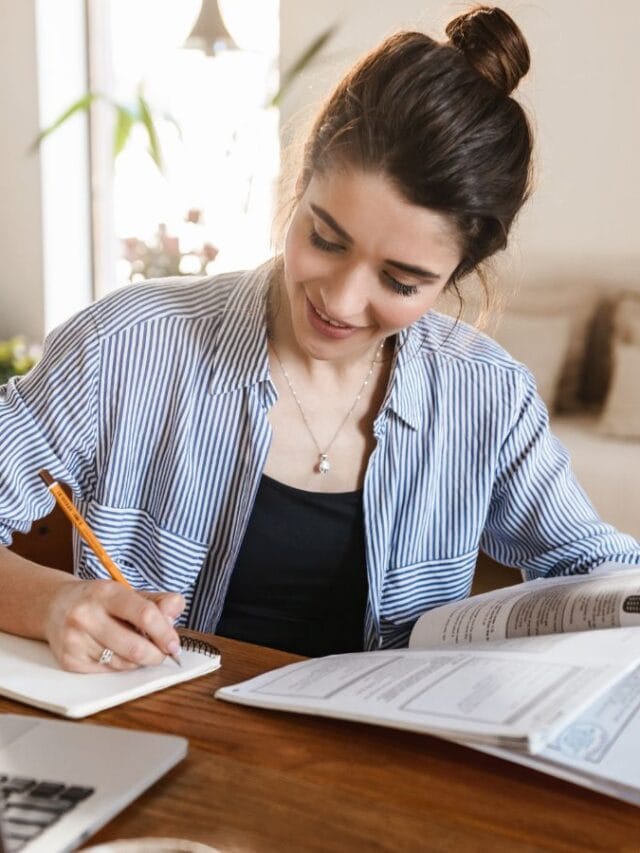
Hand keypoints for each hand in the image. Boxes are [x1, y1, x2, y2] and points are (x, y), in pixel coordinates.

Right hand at [44, 579, 184, 671]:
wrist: (54, 606)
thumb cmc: (99, 600)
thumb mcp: (127, 592)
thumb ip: (157, 601)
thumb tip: (175, 610)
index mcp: (106, 592)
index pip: (144, 614)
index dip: (164, 633)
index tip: (174, 645)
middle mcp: (86, 615)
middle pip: (134, 647)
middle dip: (156, 655)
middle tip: (163, 653)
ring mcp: (75, 640)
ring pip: (123, 663)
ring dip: (138, 660)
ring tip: (135, 646)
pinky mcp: (70, 661)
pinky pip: (108, 672)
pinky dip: (120, 665)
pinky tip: (115, 651)